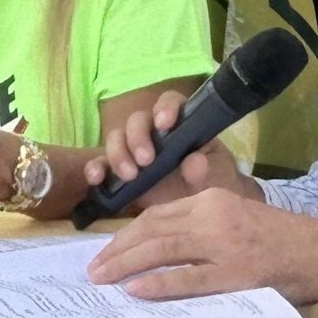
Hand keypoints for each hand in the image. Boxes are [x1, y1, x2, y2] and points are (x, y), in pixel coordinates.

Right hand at [78, 90, 241, 214]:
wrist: (201, 215)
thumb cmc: (214, 188)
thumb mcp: (221, 182)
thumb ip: (212, 172)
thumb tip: (195, 161)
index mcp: (183, 126)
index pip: (171, 102)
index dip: (166, 107)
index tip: (164, 123)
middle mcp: (155, 134)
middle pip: (137, 120)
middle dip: (137, 137)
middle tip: (146, 161)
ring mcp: (134, 152)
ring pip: (116, 138)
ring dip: (118, 153)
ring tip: (130, 176)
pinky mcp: (120, 173)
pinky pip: (101, 165)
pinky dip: (95, 168)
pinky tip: (96, 179)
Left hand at [88, 189, 317, 306]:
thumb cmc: (281, 240)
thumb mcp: (237, 216)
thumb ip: (203, 224)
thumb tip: (159, 245)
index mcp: (212, 200)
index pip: (157, 215)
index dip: (126, 233)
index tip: (106, 250)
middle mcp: (213, 217)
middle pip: (152, 230)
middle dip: (118, 250)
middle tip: (94, 269)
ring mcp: (225, 246)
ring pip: (163, 251)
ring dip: (126, 265)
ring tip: (102, 279)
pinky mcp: (237, 274)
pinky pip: (190, 279)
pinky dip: (160, 283)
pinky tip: (136, 289)